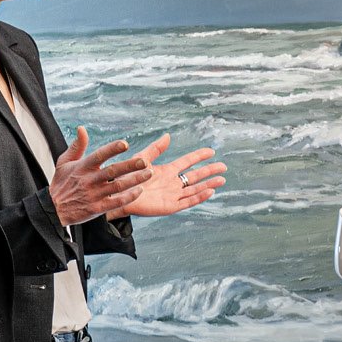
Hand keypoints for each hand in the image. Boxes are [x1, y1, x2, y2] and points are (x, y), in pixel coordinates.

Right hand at [50, 126, 152, 225]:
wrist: (54, 210)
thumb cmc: (61, 184)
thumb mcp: (64, 162)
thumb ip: (76, 146)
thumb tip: (82, 128)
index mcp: (82, 167)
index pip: (99, 155)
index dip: (112, 149)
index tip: (125, 144)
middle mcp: (89, 180)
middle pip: (113, 171)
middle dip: (130, 165)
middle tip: (145, 161)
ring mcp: (94, 195)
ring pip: (118, 186)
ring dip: (135, 180)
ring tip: (149, 173)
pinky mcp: (97, 208)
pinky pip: (116, 202)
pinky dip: (128, 197)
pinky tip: (139, 190)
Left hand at [105, 135, 225, 218]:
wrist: (118, 195)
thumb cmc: (127, 177)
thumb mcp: (142, 159)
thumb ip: (155, 149)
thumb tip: (168, 135)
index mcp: (167, 171)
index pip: (187, 162)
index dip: (199, 156)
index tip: (211, 151)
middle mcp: (172, 183)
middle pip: (195, 176)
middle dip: (209, 171)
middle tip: (223, 166)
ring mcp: (172, 195)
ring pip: (195, 189)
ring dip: (208, 184)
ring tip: (222, 180)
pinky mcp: (169, 206)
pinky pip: (187, 201)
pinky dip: (199, 196)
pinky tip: (209, 191)